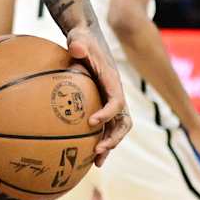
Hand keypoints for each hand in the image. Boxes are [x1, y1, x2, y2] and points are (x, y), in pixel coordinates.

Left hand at [65, 30, 130, 164]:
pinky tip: (88, 155)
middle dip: (114, 137)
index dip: (108, 113)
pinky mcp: (101, 104)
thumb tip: (77, 48)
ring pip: (116, 128)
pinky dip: (101, 140)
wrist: (85, 38)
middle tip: (98, 150)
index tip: (91, 122)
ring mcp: (109, 100)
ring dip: (109, 144)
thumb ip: (78, 43)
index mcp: (111, 80)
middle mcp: (114, 93)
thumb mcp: (79, 37)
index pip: (116, 101)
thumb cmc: (81, 38)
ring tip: (97, 162)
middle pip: (123, 121)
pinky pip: (106, 126)